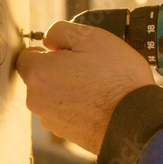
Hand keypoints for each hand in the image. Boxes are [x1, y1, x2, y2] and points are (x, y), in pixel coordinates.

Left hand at [16, 21, 154, 154]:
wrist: (136, 121)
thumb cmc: (117, 79)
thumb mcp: (93, 37)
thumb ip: (60, 30)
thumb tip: (48, 39)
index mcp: (38, 73)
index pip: (27, 54)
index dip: (49, 49)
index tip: (69, 52)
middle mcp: (37, 99)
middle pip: (40, 75)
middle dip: (59, 69)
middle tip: (89, 67)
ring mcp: (50, 119)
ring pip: (53, 94)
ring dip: (69, 88)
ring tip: (98, 86)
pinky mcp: (64, 133)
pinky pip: (65, 111)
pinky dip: (78, 106)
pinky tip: (98, 102)